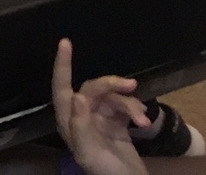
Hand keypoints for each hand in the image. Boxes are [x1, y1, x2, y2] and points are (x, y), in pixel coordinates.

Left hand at [51, 39, 149, 174]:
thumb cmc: (106, 172)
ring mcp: (100, 120)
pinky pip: (124, 106)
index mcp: (68, 122)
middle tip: (131, 85)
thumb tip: (77, 96)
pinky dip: (134, 110)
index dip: (62, 65)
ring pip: (112, 97)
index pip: (61, 87)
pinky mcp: (117, 124)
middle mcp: (81, 117)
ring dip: (129, 104)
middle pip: (92, 88)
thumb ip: (80, 126)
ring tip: (142, 118)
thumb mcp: (89, 152)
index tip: (66, 43)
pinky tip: (143, 121)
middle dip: (111, 85)